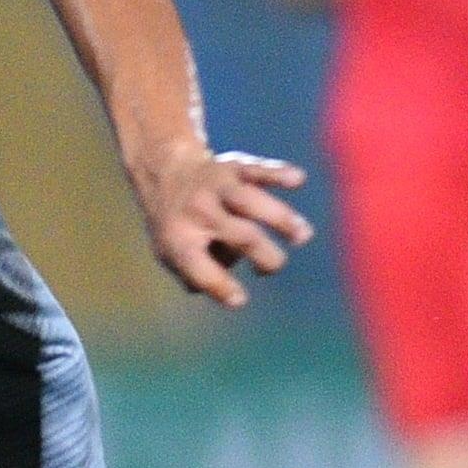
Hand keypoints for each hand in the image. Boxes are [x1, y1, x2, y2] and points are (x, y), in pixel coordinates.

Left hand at [130, 143, 312, 309]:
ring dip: (282, 219)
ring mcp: (217, 187)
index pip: (200, 269)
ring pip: (253, 202)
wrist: (165, 173)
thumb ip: (197, 277)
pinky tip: (298, 179)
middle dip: (266, 256)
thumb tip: (232, 295)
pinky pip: (258, 169)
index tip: (240, 300)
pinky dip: (278, 173)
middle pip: (242, 236)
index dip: (221, 287)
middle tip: (274, 267)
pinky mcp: (235, 167)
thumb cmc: (177, 226)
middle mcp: (198, 212)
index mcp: (179, 239)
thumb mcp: (171, 254)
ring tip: (303, 236)